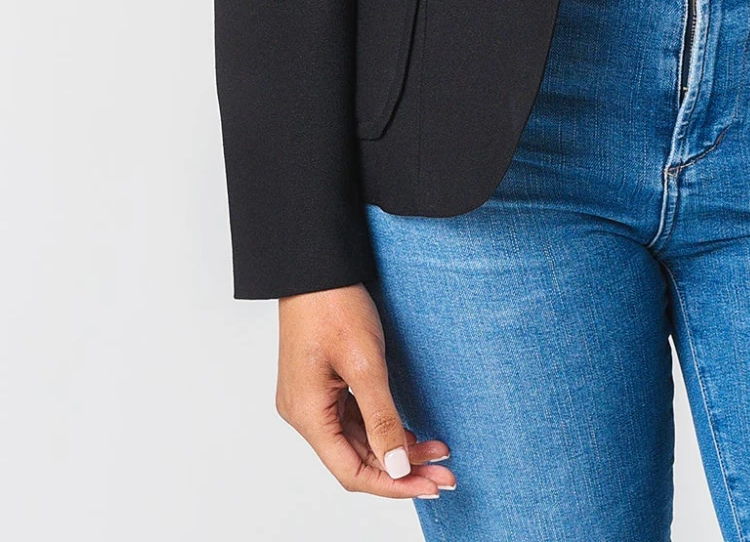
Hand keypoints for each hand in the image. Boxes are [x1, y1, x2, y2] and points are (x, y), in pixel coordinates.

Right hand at [276, 282, 455, 498]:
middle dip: (401, 469)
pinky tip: (411, 431)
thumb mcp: (365, 362)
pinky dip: (382, 427)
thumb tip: (398, 466)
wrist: (316, 264)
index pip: (351, 471)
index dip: (393, 484)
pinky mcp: (323, 384)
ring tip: (437, 451)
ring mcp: (312, 399)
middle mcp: (305, 413)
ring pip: (357, 440)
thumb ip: (382, 418)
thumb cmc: (334, 304)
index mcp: (307, 414)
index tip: (430, 485)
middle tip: (444, 473)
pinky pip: (353, 419)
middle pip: (356, 459)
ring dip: (396, 448)